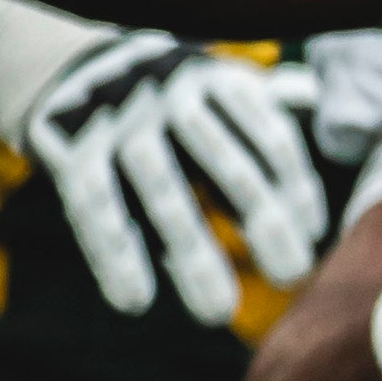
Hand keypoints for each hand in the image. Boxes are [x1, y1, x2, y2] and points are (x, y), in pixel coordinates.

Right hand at [0, 20, 316, 323]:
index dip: (298, 190)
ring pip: (162, 190)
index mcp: (221, 82)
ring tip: (217, 313)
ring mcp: (118, 119)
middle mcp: (172, 95)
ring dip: (192, 253)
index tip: (313, 237)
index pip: (273, 140)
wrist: (67, 67)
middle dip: (265, 224)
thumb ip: (263, 146)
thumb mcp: (220, 101)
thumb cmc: (169, 108)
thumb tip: (314, 224)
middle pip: (228, 166)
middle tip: (292, 278)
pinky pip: (95, 205)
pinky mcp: (68, 145)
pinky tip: (135, 302)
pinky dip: (115, 255)